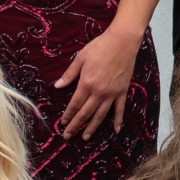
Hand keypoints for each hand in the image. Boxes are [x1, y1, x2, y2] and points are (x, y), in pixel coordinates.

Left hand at [53, 24, 140, 139]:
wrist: (122, 42)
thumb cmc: (100, 47)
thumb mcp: (80, 58)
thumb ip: (69, 74)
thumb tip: (57, 86)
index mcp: (87, 83)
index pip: (75, 104)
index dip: (68, 115)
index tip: (63, 124)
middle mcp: (99, 92)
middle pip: (85, 113)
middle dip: (75, 126)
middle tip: (68, 136)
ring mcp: (112, 93)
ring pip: (100, 115)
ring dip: (92, 127)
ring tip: (85, 137)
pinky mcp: (122, 92)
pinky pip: (120, 109)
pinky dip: (117, 121)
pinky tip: (115, 130)